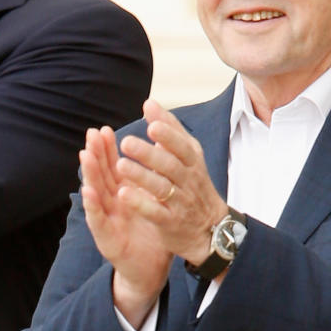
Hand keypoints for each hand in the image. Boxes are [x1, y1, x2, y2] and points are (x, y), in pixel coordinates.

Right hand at [80, 125, 173, 326]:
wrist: (150, 270)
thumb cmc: (150, 236)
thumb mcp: (152, 204)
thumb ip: (150, 182)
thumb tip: (157, 155)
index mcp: (122, 195)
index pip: (112, 168)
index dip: (107, 150)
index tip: (104, 130)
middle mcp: (110, 205)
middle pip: (101, 176)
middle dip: (95, 155)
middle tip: (91, 134)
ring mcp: (106, 222)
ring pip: (95, 194)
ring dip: (89, 174)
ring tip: (85, 155)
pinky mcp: (106, 240)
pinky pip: (98, 221)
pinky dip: (92, 206)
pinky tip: (88, 193)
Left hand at [115, 100, 228, 267]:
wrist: (210, 227)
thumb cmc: (192, 182)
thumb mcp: (187, 155)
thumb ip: (169, 129)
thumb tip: (149, 103)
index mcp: (192, 161)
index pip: (182, 146)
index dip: (169, 136)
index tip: (152, 124)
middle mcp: (188, 180)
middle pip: (170, 165)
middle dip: (149, 154)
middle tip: (127, 142)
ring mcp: (181, 202)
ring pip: (161, 188)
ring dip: (141, 176)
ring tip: (120, 165)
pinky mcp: (171, 222)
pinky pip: (156, 213)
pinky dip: (140, 204)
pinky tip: (123, 194)